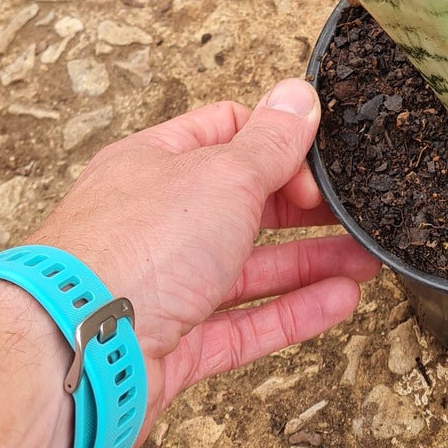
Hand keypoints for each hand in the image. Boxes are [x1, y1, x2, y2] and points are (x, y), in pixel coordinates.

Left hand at [0, 80, 377, 447]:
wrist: (77, 353)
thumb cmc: (135, 248)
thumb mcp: (221, 176)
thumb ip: (269, 143)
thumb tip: (298, 95)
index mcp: (154, 165)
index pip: (223, 135)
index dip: (276, 141)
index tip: (322, 158)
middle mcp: (157, 223)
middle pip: (241, 205)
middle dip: (303, 207)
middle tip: (359, 209)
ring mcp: (164, 288)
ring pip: (249, 269)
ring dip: (311, 261)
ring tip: (371, 256)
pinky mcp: (175, 347)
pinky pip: (245, 325)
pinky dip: (294, 313)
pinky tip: (341, 300)